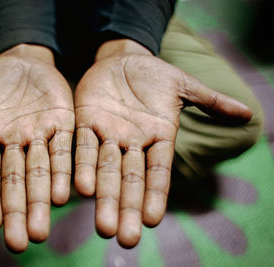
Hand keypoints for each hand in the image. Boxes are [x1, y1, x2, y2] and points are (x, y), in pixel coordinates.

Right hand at [0, 44, 74, 251]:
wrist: (25, 60)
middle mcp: (14, 142)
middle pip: (16, 181)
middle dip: (18, 211)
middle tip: (20, 243)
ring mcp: (39, 134)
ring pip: (41, 171)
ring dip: (42, 200)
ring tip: (41, 230)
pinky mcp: (62, 123)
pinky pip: (64, 148)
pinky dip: (65, 171)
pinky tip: (66, 194)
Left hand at [74, 39, 251, 247]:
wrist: (122, 59)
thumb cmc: (154, 75)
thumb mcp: (183, 85)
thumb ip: (210, 101)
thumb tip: (247, 115)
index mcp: (157, 137)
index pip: (157, 172)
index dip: (155, 196)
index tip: (151, 222)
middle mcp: (133, 143)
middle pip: (130, 180)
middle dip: (127, 208)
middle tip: (124, 239)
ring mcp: (109, 133)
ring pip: (105, 169)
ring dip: (103, 197)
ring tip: (103, 227)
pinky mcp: (87, 121)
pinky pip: (84, 146)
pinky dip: (83, 166)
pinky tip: (81, 188)